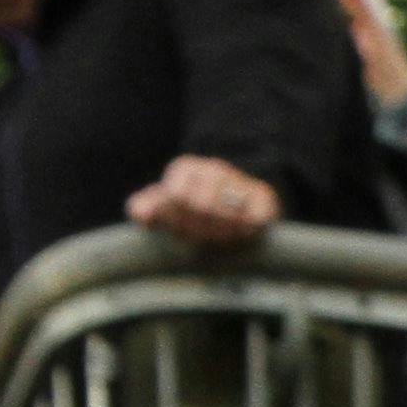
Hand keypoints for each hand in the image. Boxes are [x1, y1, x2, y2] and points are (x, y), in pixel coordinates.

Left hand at [130, 156, 280, 245]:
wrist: (240, 203)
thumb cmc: (194, 209)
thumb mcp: (164, 206)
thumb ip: (143, 208)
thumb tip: (142, 217)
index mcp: (185, 168)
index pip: (176, 196)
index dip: (178, 220)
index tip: (183, 230)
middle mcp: (213, 168)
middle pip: (202, 206)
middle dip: (201, 229)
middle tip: (204, 238)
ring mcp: (239, 179)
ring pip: (228, 213)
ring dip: (223, 233)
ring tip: (221, 237)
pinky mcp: (263, 195)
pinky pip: (254, 218)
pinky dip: (248, 230)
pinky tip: (242, 233)